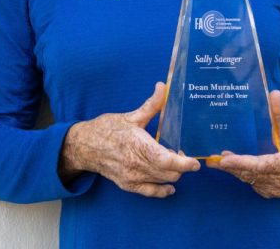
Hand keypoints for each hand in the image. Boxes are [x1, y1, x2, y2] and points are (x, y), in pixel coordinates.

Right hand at [59, 82, 200, 197]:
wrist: (84, 146)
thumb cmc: (106, 129)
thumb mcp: (130, 116)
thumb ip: (151, 105)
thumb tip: (162, 87)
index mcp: (138, 145)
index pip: (167, 160)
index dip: (184, 163)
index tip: (195, 162)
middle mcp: (136, 164)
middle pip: (170, 172)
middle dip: (181, 165)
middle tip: (180, 153)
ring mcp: (132, 176)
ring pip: (163, 181)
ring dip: (173, 174)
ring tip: (171, 161)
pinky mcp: (128, 185)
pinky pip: (151, 192)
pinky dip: (163, 190)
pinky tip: (169, 185)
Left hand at [205, 90, 279, 197]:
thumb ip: (278, 114)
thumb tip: (274, 93)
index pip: (261, 165)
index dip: (242, 162)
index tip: (224, 160)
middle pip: (251, 173)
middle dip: (231, 166)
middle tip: (213, 158)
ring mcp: (277, 189)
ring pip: (249, 179)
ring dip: (234, 170)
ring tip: (217, 160)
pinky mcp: (271, 193)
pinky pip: (252, 184)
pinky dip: (242, 174)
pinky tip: (231, 166)